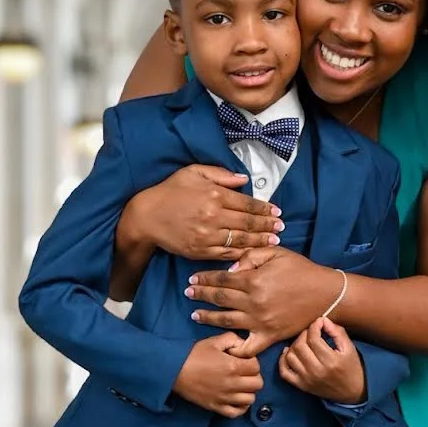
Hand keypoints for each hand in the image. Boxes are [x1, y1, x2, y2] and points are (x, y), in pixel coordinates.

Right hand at [126, 166, 282, 261]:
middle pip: (248, 223)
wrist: (146, 216)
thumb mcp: (193, 172)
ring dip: (259, 241)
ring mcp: (207, 236)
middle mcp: (213, 216)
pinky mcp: (200, 250)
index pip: (247, 204)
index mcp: (214, 195)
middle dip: (267, 226)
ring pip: (240, 240)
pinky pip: (226, 253)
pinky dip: (241, 254)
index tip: (276, 212)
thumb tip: (243, 179)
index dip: (264, 209)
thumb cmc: (170, 191)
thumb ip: (220, 174)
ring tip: (273, 241)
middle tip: (281, 227)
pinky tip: (252, 252)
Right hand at [173, 333, 262, 415]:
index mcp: (233, 366)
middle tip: (244, 372)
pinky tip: (236, 398)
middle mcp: (232, 384)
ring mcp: (225, 397)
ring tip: (240, 385)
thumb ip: (232, 339)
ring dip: (248, 391)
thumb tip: (244, 345)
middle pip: (257, 384)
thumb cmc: (192, 355)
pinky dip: (240, 407)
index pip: (256, 366)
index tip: (244, 360)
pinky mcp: (216, 407)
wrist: (173, 371)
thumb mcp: (213, 341)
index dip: (252, 361)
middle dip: (253, 376)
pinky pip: (237, 413)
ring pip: (250, 399)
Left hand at [187, 247, 344, 351]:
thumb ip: (250, 257)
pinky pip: (247, 347)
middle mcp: (254, 303)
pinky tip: (224, 343)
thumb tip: (230, 270)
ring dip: (207, 318)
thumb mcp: (276, 254)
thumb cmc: (302, 271)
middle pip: (219, 300)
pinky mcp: (269, 336)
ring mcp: (260, 322)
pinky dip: (234, 348)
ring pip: (226, 322)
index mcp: (254, 281)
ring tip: (195, 315)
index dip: (204, 279)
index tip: (193, 280)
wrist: (325, 294)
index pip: (221, 280)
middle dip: (200, 296)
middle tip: (188, 294)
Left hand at [279, 319, 365, 403]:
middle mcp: (317, 371)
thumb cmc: (351, 367)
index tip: (319, 323)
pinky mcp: (301, 385)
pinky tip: (289, 353)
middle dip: (304, 334)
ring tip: (304, 342)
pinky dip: (283, 360)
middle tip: (311, 332)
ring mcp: (307, 380)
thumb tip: (322, 320)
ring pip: (290, 356)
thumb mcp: (349, 348)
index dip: (314, 326)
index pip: (314, 338)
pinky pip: (284, 372)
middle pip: (300, 346)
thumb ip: (337, 332)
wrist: (352, 392)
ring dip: (294, 345)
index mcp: (331, 361)